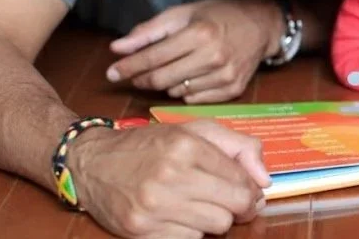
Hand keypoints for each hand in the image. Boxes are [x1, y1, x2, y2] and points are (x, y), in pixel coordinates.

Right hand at [69, 119, 270, 237]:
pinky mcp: (140, 231)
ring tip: (198, 202)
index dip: (251, 189)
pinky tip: (179, 214)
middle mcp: (170, 176)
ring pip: (215, 227)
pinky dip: (190, 230)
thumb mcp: (196, 130)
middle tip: (228, 199)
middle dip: (237, 206)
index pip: (242, 182)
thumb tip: (265, 180)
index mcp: (187, 147)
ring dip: (213, 217)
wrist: (92, 162)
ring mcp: (153, 207)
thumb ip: (239, 147)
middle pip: (233, 209)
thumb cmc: (152, 145)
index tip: (247, 189)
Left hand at [106, 0, 283, 102]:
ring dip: (165, 84)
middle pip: (161, 79)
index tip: (111, 73)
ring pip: (176, 91)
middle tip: (135, 74)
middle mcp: (213, 57)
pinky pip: (194, 100)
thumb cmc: (219, 15)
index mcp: (199, 34)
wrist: (261, 26)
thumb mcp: (183, 13)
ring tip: (169, 70)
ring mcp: (225, 76)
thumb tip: (116, 49)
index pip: (153, 57)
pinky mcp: (233, 90)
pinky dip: (185, 91)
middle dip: (142, 78)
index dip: (127, 67)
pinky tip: (188, 78)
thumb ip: (149, 31)